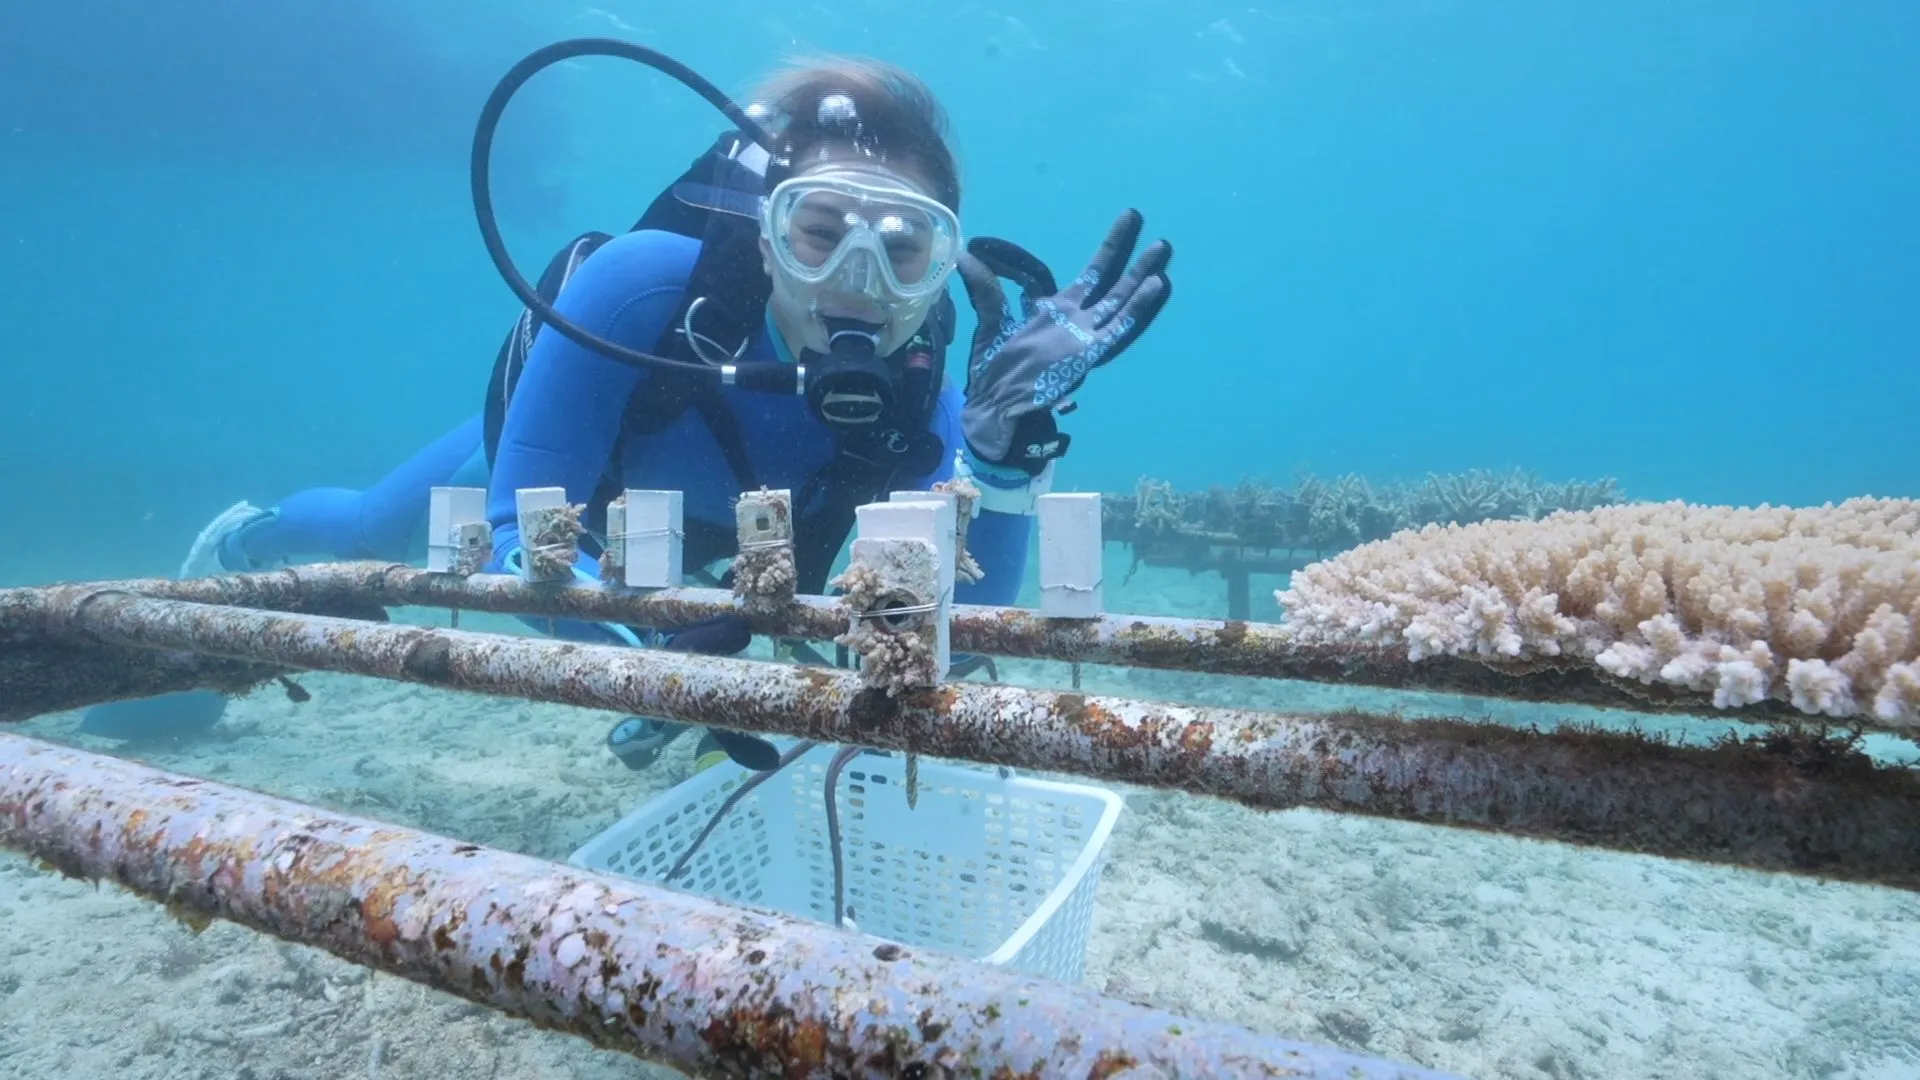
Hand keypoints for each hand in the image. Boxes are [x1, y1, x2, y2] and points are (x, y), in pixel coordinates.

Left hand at [956, 210, 1172, 473]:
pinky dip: (1136, 308)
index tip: (1101, 230)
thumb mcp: (989, 321)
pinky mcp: (1087, 354)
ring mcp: (1083, 336)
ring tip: (1161, 246)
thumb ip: (986, 289)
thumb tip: (965, 255)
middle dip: (1121, 250)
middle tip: (1137, 217)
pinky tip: (1156, 285)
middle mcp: (1075, 320)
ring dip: (1139, 274)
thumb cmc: (993, 369)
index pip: (1083, 275)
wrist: (995, 406)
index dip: (1094, 252)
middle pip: (1105, 278)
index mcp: (1055, 310)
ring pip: (1117, 299)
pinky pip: (1117, 328)